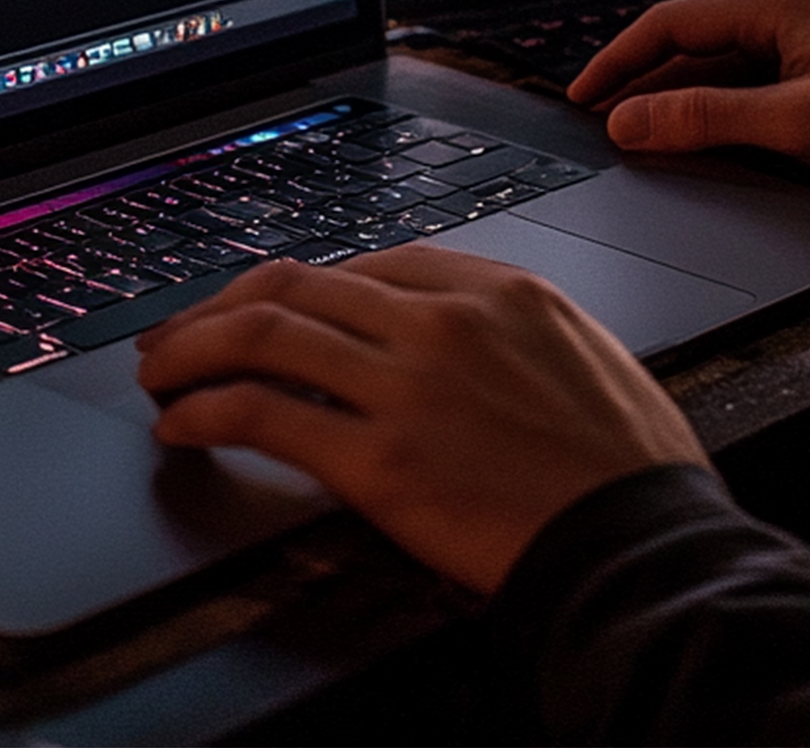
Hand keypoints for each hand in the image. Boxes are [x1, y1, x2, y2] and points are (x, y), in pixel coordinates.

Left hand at [134, 244, 704, 595]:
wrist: (646, 547)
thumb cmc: (629, 466)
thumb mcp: (582, 353)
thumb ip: (506, 326)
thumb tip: (446, 325)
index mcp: (496, 288)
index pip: (366, 262)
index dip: (298, 285)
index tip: (265, 308)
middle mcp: (441, 321)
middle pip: (299, 283)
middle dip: (225, 304)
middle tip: (183, 332)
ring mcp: (405, 386)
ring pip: (265, 333)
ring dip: (194, 349)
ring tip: (163, 371)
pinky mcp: (378, 462)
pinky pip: (263, 414)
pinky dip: (206, 411)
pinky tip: (183, 424)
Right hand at [570, 0, 809, 178]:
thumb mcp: (794, 123)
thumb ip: (704, 119)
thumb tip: (630, 122)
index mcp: (779, 0)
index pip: (670, 22)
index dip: (618, 62)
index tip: (584, 96)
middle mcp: (799, 0)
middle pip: (701, 39)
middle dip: (652, 82)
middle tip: (612, 122)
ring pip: (738, 57)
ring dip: (697, 93)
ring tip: (662, 134)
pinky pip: (774, 67)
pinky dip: (740, 96)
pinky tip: (733, 130)